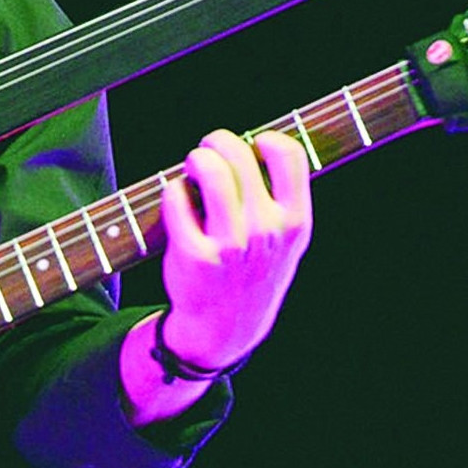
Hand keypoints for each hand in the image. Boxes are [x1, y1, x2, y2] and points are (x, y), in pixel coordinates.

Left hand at [158, 129, 313, 368]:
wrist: (225, 328)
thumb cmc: (252, 270)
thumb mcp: (284, 240)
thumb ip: (279, 197)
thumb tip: (254, 143)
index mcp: (295, 222)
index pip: (289, 154)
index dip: (265, 139)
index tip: (252, 147)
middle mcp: (266, 232)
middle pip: (239, 153)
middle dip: (217, 142)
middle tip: (208, 151)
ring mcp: (231, 245)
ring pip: (209, 170)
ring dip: (195, 158)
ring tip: (192, 166)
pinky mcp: (195, 255)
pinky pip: (176, 198)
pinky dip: (172, 190)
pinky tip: (177, 197)